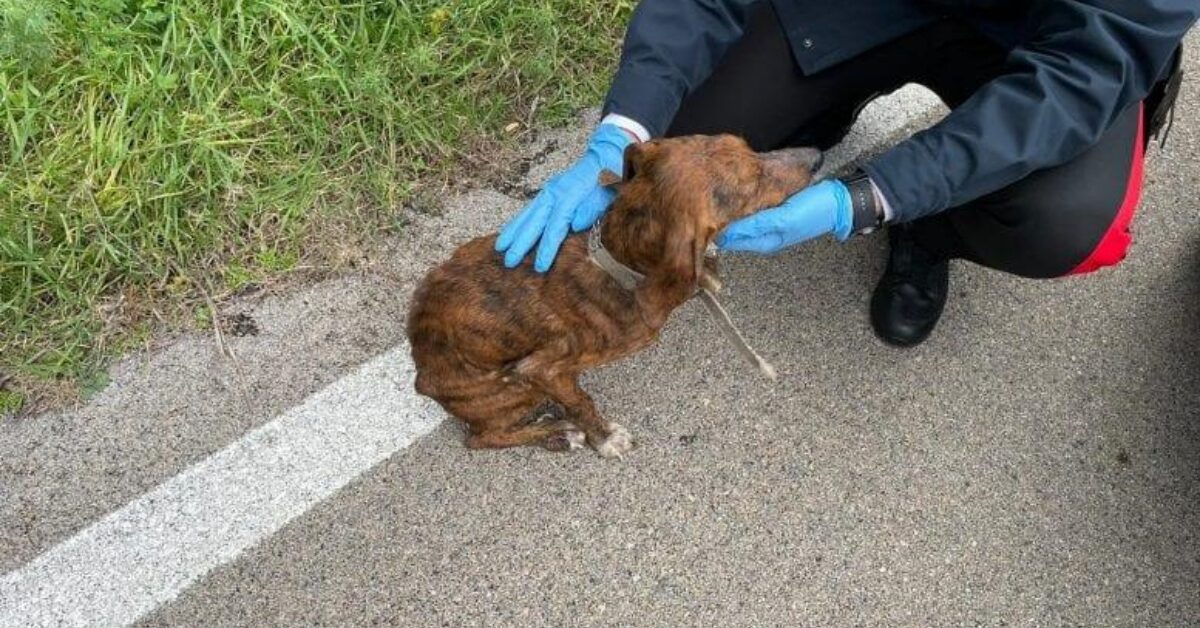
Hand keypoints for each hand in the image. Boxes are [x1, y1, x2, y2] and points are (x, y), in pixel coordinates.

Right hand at [495, 123, 633, 270]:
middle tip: (508, 261)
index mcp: (569, 196)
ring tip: (499, 247)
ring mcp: (548, 191)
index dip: (546, 248)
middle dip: (520, 243)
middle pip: (534, 222)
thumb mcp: (606, 196)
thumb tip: (574, 225)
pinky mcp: (548, 192)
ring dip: (512, 232)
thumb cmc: (609, 180)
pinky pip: (530, 209)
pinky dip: (518, 222)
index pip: (554, 228)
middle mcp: (554, 193)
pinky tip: (509, 232)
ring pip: (527, 214)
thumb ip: (591, 210)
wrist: (605, 157)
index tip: (539, 267)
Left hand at [715, 179, 852, 253]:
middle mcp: (764, 235)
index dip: (716, 226)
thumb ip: (757, 224)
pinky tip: (740, 190)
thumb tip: (731, 229)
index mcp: (765, 241)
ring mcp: (769, 223)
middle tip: (708, 197)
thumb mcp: (784, 218)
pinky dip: (745, 200)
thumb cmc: (816, 212)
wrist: (839, 201)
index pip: (731, 238)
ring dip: (732, 207)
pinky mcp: (775, 211)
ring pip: (742, 217)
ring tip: (719, 192)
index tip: (705, 210)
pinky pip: (753, 208)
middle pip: (734, 229)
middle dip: (721, 216)